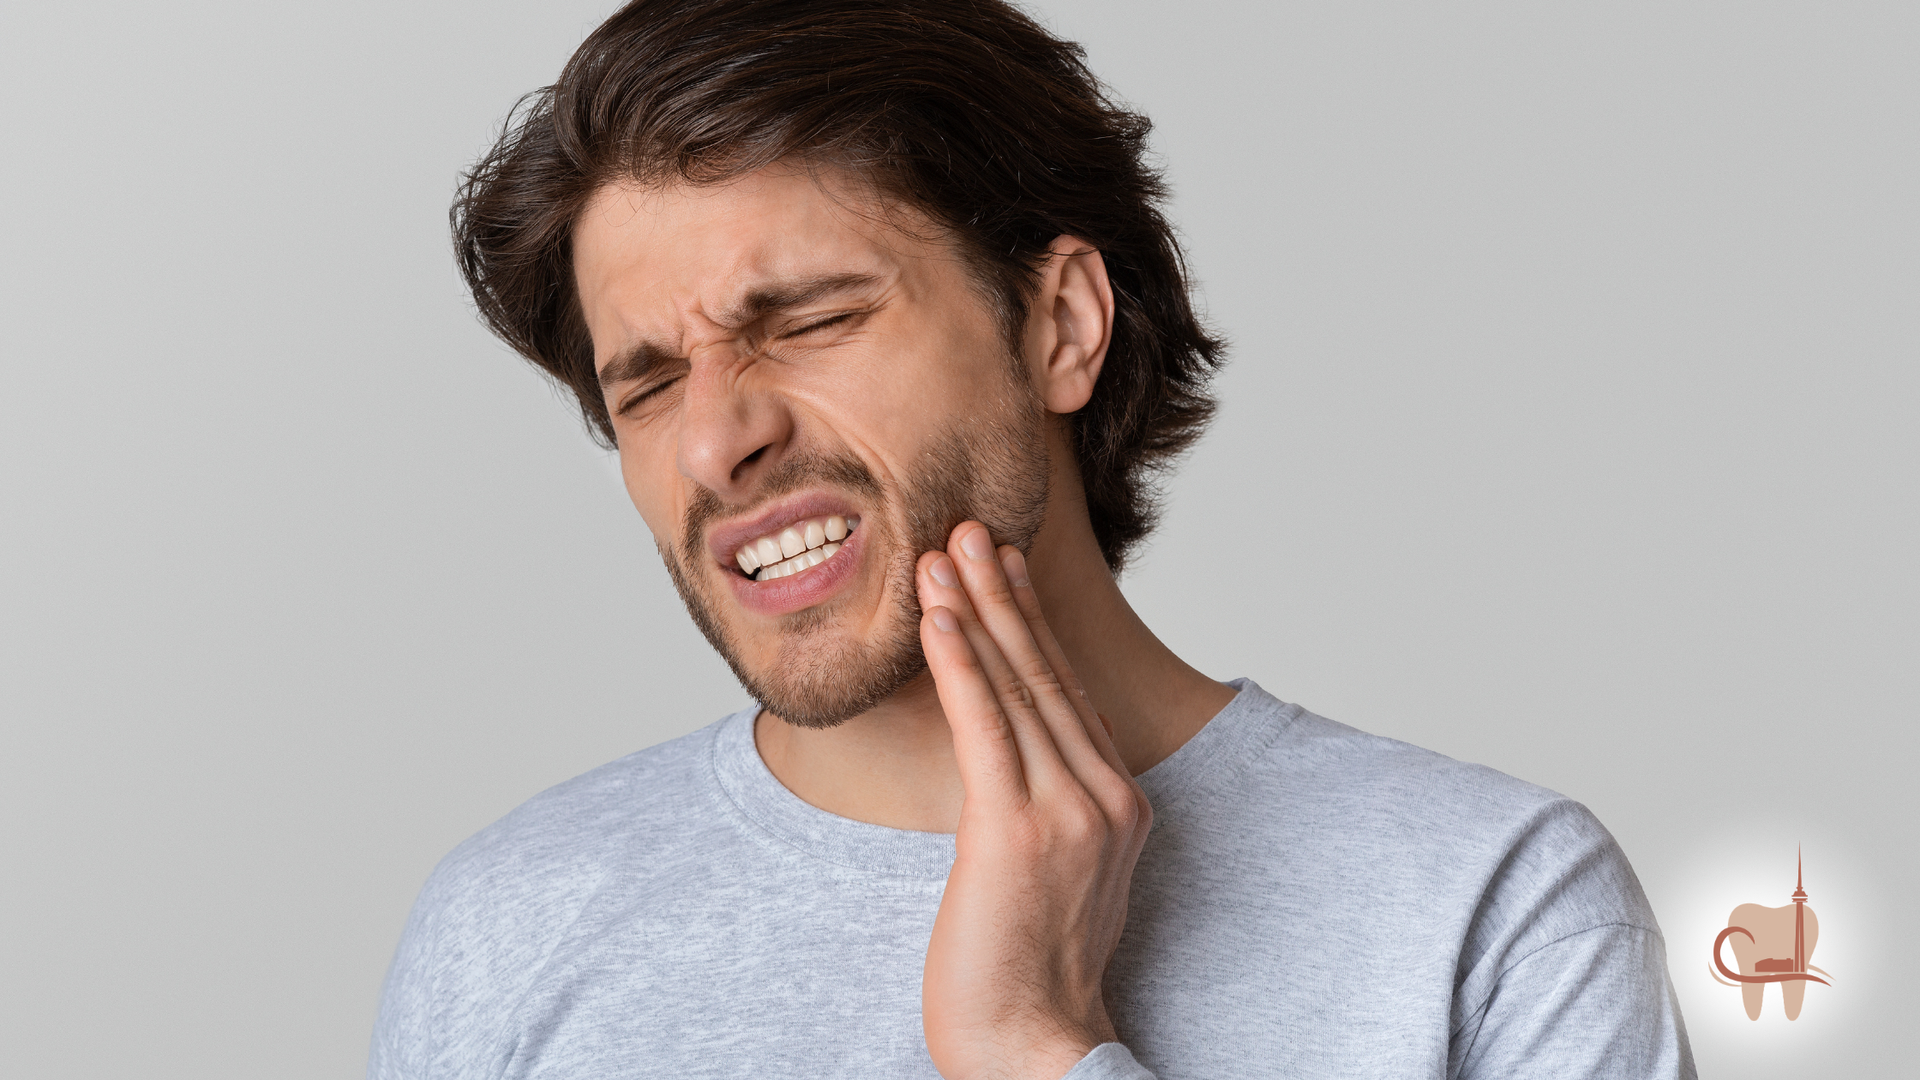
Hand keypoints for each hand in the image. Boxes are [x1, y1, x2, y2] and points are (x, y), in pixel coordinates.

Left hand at [916, 521, 1152, 1079]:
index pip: (1068, 693)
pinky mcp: (1019, 830)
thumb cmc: (1026, 972)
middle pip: (1048, 675)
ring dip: (977, 610)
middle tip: (972, 528)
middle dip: (1005, 596)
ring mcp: (1070, 811)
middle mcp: (1106, 797)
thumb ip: (1043, 810)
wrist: (1033, 1047)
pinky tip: (938, 615)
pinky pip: (986, 726)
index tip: (1002, 570)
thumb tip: (1004, 765)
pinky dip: (961, 661)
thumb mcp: (1051, 875)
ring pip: (1018, 688)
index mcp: (1119, 804)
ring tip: (945, 551)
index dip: (1031, 625)